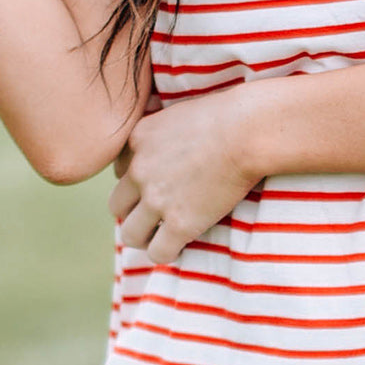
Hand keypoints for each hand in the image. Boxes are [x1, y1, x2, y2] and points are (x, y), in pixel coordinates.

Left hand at [108, 87, 266, 264]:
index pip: (120, 170)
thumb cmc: (228, 115)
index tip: (157, 184)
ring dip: (143, 237)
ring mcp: (157, 200)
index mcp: (138, 140)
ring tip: (160, 238)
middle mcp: (139, 171)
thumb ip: (167, 129)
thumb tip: (173, 139)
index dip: (137, 181)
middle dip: (133, 211)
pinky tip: (180, 246)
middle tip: (156, 214)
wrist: (247, 132)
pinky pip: (158, 252)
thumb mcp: (181, 111)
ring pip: (130, 233)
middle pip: (117, 204)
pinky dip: (166, 253)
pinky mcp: (180, 223)